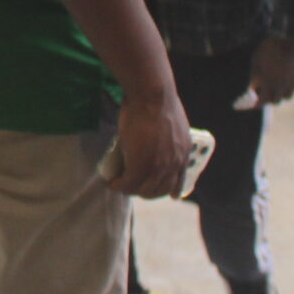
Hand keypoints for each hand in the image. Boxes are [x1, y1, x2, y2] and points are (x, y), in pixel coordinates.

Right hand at [107, 83, 191, 198]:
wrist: (152, 97)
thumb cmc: (158, 101)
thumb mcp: (171, 124)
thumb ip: (167, 136)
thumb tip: (156, 135)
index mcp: (183, 153)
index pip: (179, 181)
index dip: (171, 190)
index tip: (169, 195)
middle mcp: (173, 164)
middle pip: (160, 190)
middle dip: (146, 192)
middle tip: (133, 186)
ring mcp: (157, 167)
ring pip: (144, 190)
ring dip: (130, 190)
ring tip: (119, 185)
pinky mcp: (139, 166)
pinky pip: (127, 184)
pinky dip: (118, 185)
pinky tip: (110, 183)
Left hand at [248, 35, 293, 106]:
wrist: (287, 38)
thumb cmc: (267, 49)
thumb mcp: (256, 62)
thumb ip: (255, 78)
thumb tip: (253, 89)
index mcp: (266, 83)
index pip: (261, 102)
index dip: (256, 104)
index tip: (253, 104)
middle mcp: (280, 86)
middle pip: (275, 101)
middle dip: (268, 99)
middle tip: (264, 93)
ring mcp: (292, 83)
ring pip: (287, 97)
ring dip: (281, 94)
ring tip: (276, 86)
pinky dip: (292, 88)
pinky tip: (287, 82)